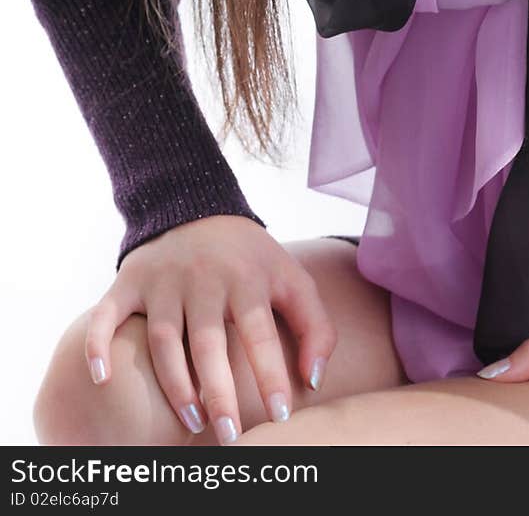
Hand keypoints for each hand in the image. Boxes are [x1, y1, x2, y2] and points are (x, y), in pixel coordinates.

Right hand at [83, 216, 336, 443]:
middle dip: (219, 394)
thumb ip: (315, 327)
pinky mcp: (129, 282)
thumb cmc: (250, 259)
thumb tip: (313, 382)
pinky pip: (107, 314)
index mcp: (246, 277)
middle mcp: (203, 278)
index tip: (281, 414)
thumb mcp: (293, 279)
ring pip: (164, 340)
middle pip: (208, 343)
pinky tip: (102, 376)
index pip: (259, 332)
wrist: (196, 207)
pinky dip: (98, 343)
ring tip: (194, 421)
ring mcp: (163, 281)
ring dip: (176, 385)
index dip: (270, 374)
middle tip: (230, 436)